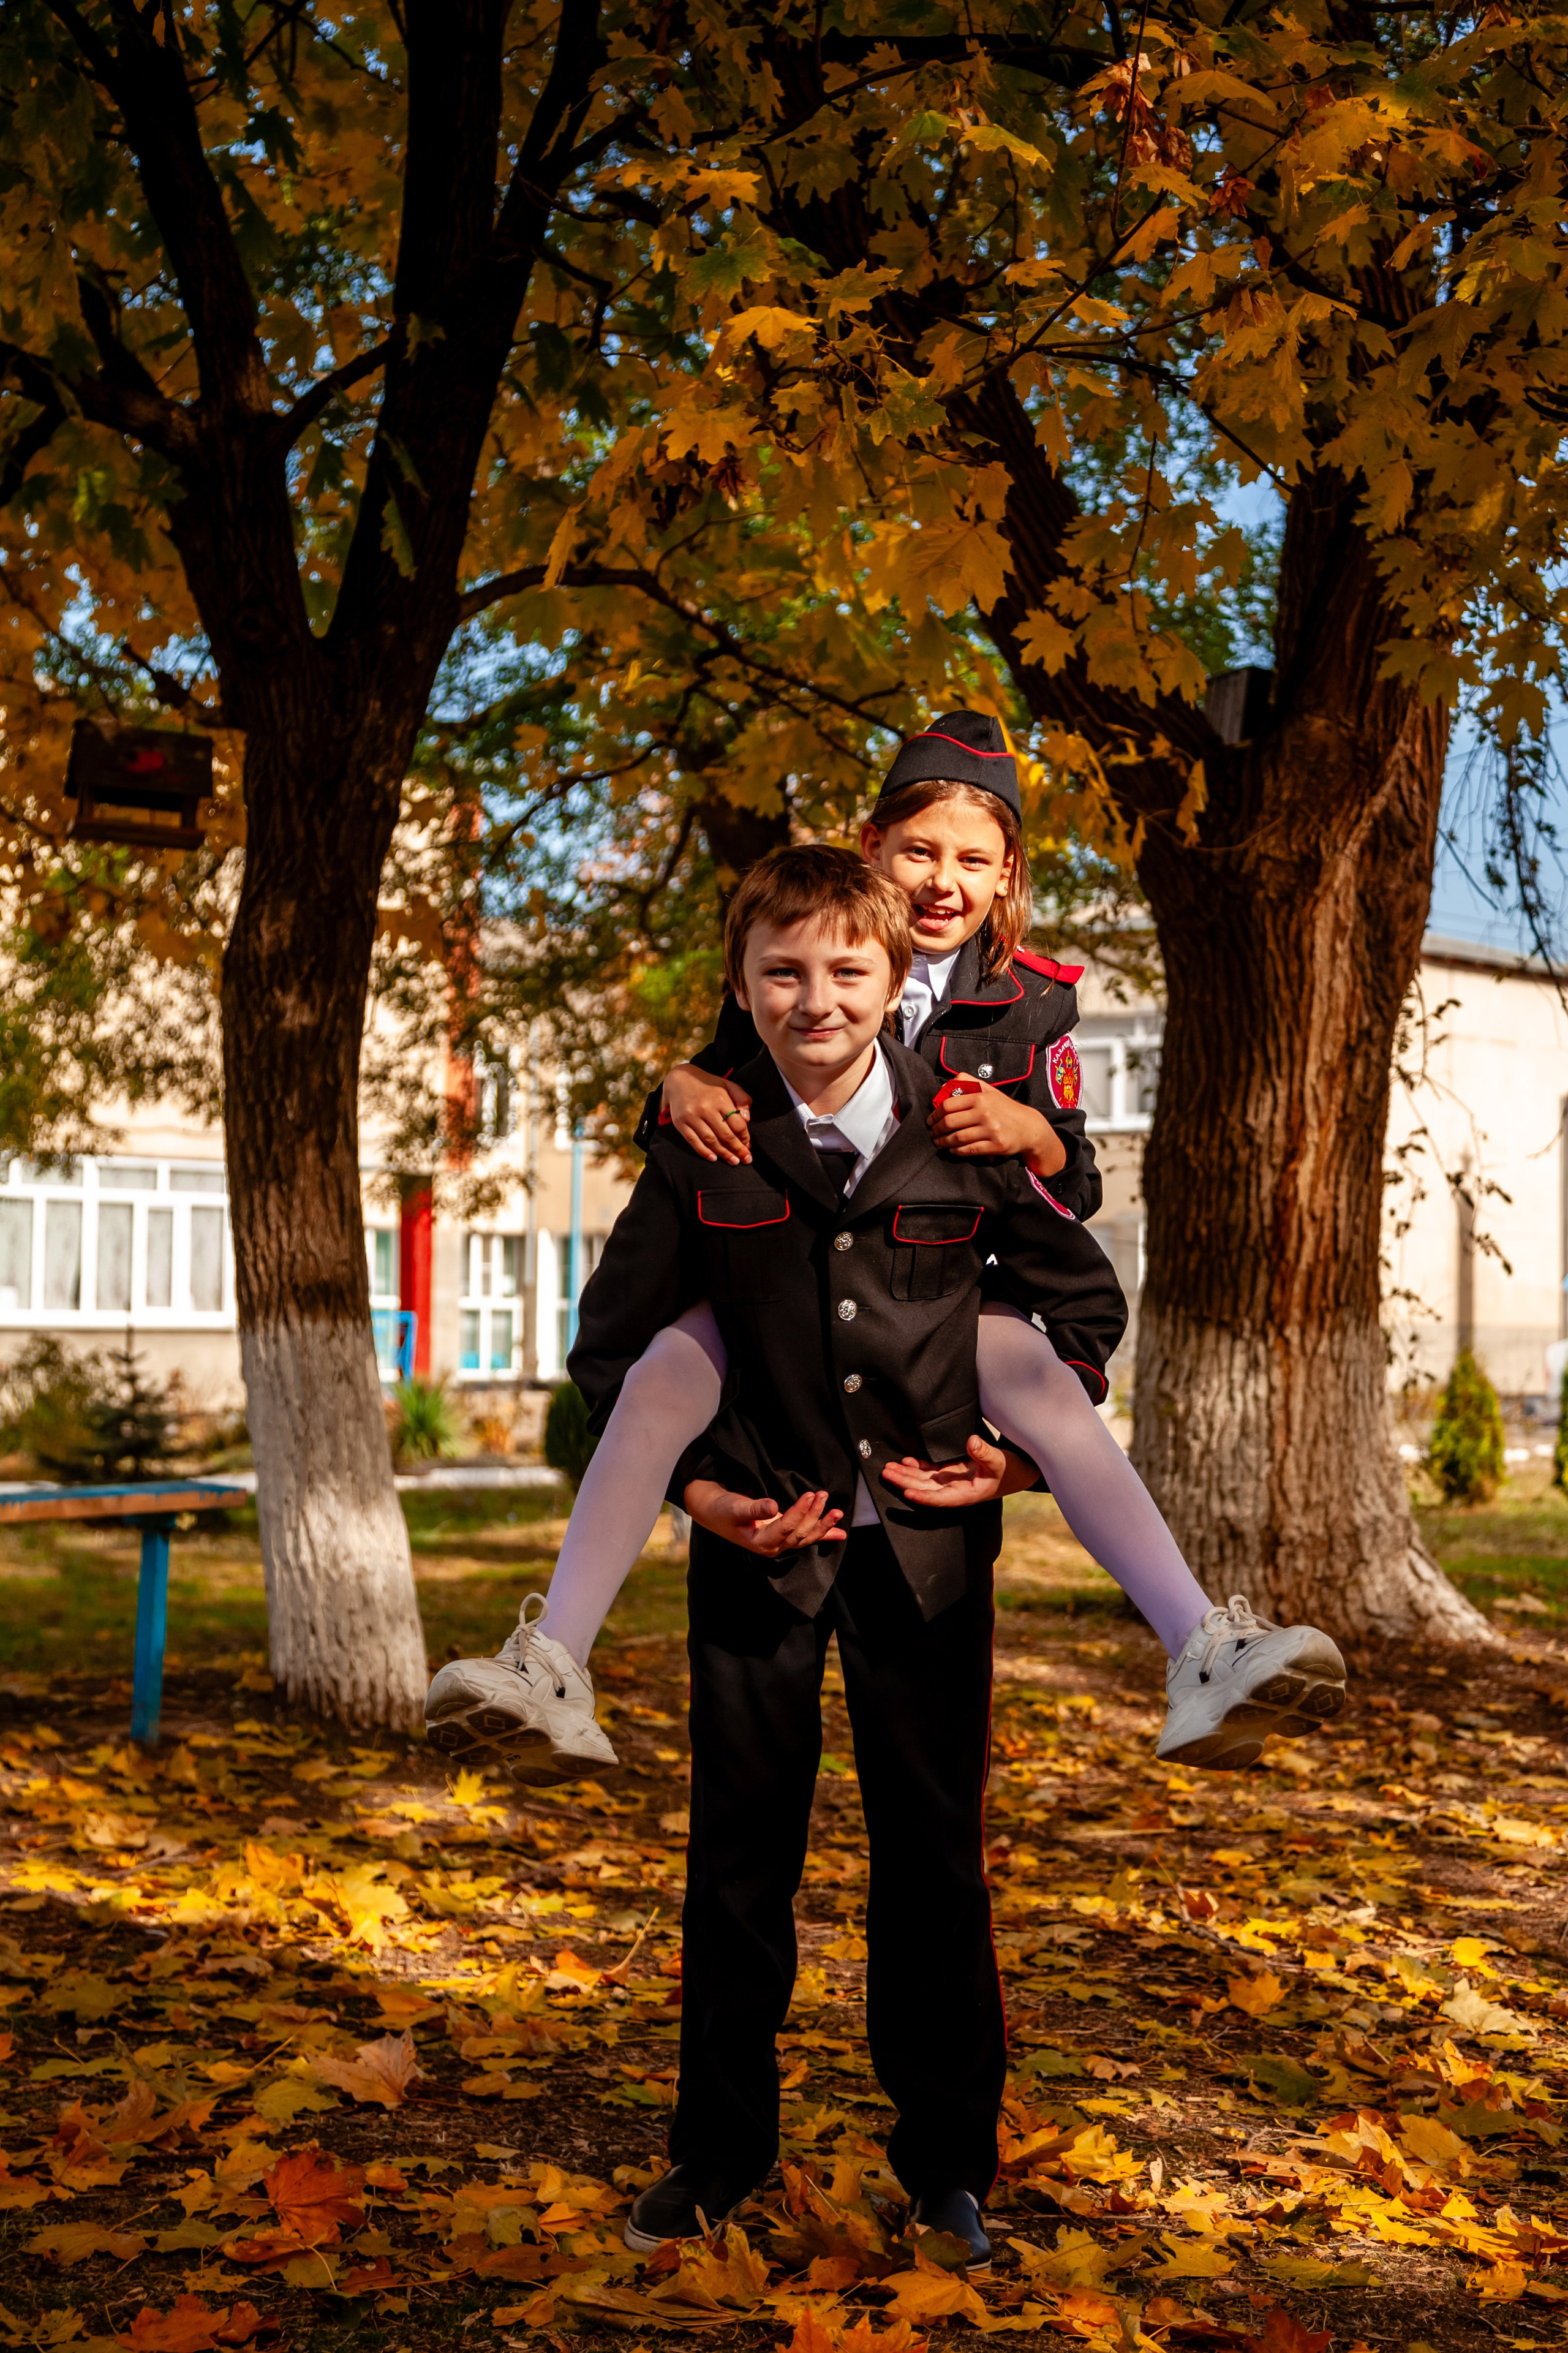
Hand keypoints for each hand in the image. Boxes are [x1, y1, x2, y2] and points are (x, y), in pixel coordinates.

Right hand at [665, 1065, 752, 1164]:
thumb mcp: (728, 1085)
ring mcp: (691, 1117)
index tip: (749, 1146)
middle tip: (745, 1159)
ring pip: (710, 1141)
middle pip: (725, 1135)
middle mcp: (705, 1108)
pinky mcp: (680, 1123)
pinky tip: (714, 1158)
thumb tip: (748, 1119)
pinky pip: (693, 1141)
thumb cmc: (709, 1085)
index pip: (737, 1124)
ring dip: (724, 1154)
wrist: (679, 1080)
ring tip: (733, 1161)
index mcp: (720, 1099)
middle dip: (737, 1150)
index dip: (745, 1137)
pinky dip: (704, 1152)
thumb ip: (742, 1098)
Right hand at [683, 1480, 846, 1555]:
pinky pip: (805, 1537)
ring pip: (805, 1537)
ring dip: (822, 1525)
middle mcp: (772, 1546)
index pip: (786, 1528)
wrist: (713, 1511)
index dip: (799, 1512)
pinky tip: (839, 1534)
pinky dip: (823, 1534)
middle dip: (814, 1516)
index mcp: (760, 1542)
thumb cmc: (722, 1509)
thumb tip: (772, 1506)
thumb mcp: (735, 1507)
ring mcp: (779, 1542)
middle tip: (823, 1495)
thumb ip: (754, 1508)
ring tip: (838, 1512)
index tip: (809, 1495)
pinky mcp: (782, 1535)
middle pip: (800, 1534)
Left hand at [879, 1432, 1038, 1508]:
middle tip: (886, 1473)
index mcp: (968, 1493)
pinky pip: (931, 1472)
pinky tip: (905, 1462)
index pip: (942, 1498)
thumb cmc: (1012, 1470)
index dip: (924, 1497)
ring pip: (925, 1480)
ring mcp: (953, 1481)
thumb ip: (986, 1453)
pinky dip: (918, 1467)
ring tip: (888, 1468)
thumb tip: (971, 1442)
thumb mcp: (1002, 1461)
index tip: (907, 1492)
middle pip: (926, 1489)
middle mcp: (956, 1490)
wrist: (1019, 1471)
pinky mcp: (953, 1472)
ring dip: (907, 1474)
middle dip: (905, 1481)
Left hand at [929, 1081, 1061, 1172]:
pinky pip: (969, 1150)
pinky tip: (952, 1150)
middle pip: (949, 1122)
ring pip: (957, 1138)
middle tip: (932, 1133)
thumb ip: (968, 1083)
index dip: (935, 1114)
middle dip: (936, 1130)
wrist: (1029, 1127)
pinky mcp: (996, 1145)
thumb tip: (945, 1085)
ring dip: (943, 1142)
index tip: (931, 1120)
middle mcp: (985, 1112)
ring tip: (939, 1143)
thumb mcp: (990, 1090)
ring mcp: (991, 1130)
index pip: (949, 1105)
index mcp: (981, 1097)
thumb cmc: (1006, 1108)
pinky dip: (957, 1151)